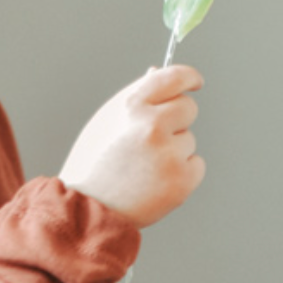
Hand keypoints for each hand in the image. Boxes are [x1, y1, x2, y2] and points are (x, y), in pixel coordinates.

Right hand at [59, 65, 205, 228]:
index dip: (188, 77)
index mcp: (132, 106)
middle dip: (177, 120)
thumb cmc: (93, 164)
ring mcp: (169, 155)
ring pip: (189, 140)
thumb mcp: (106, 120)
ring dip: (174, 151)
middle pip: (188, 108)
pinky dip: (182, 174)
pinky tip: (156, 182)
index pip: (174, 77)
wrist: (87, 210)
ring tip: (144, 168)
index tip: (194, 82)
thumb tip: (159, 73)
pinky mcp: (181, 181)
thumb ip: (136, 95)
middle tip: (152, 142)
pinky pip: (196, 166)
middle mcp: (153, 126)